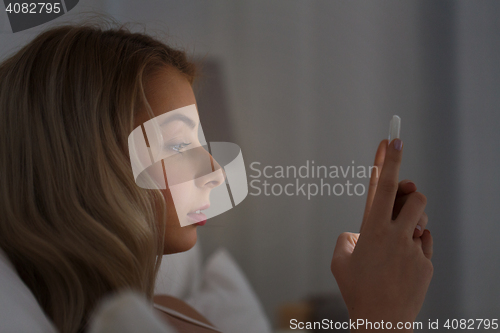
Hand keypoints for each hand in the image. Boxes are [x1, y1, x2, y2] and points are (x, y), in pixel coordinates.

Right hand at [331, 139, 432, 330]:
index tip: (395, 138)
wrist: (381, 322)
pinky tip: (404, 263)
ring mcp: (413, 249)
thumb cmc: (355, 289)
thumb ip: (347, 237)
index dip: (389, 160)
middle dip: (410, 194)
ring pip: (423, 218)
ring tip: (400, 239)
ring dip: (413, 221)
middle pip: (415, 197)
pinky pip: (425, 244)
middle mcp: (395, 235)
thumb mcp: (339, 259)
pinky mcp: (426, 263)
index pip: (382, 186)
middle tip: (402, 204)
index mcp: (372, 230)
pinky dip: (415, 246)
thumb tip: (359, 232)